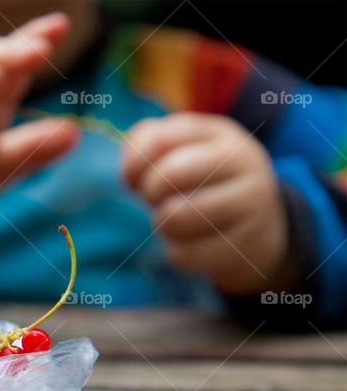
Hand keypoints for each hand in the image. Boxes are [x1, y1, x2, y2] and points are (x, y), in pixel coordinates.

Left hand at [122, 113, 293, 295]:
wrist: (262, 229)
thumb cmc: (205, 186)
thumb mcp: (181, 153)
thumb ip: (146, 146)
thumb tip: (130, 173)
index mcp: (219, 134)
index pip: (160, 139)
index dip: (134, 164)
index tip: (134, 180)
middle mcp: (242, 161)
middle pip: (171, 173)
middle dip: (150, 193)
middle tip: (158, 201)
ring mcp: (251, 203)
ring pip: (175, 217)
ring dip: (163, 226)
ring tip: (177, 222)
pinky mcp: (247, 244)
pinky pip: (184, 255)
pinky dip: (178, 255)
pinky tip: (195, 246)